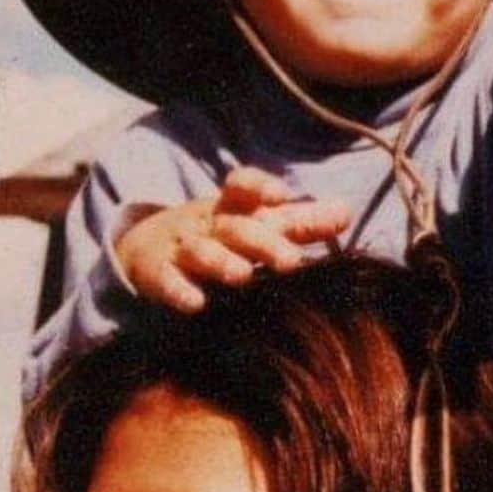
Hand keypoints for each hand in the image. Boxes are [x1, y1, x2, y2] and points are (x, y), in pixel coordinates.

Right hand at [115, 166, 350, 313]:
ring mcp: (180, 248)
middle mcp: (207, 224)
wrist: (145, 247)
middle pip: (236, 229)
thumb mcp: (254, 222)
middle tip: (292, 262)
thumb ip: (299, 221)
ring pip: (200, 252)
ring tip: (242, 276)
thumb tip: (346, 211)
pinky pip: (166, 280)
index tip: (282, 195)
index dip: (260, 187)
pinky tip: (194, 304)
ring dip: (220, 262)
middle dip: (263, 243)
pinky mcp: (157, 273)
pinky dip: (178, 291)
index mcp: (232, 207)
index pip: (242, 187)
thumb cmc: (218, 235)